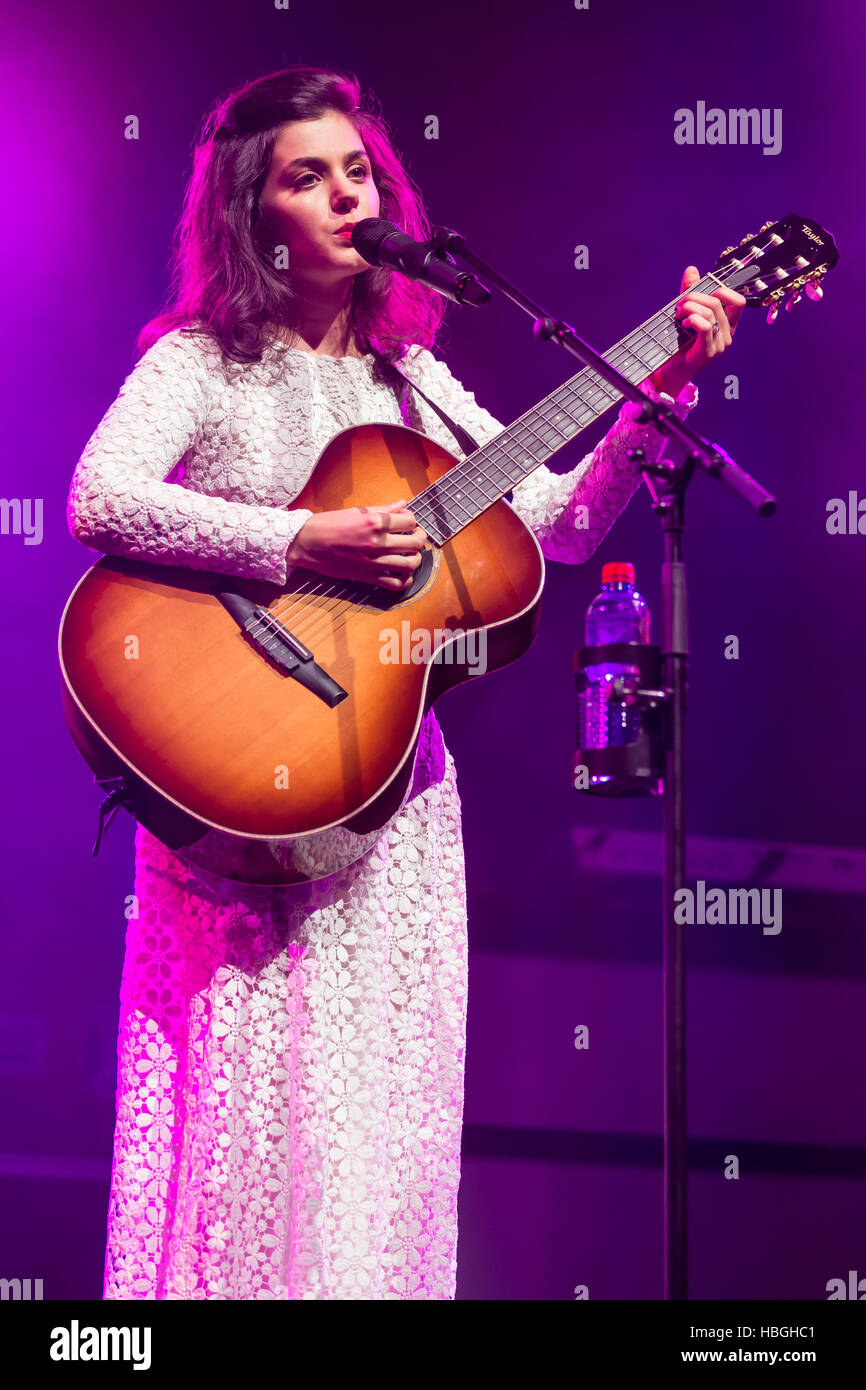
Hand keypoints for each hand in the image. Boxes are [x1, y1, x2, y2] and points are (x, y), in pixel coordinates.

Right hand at [286, 498, 427, 590]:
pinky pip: (396, 583)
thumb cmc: (329, 524)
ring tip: (411, 555)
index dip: (412, 521)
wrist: (307, 544)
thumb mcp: (356, 511)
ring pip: (410, 564)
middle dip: (420, 538)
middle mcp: (377, 542)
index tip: (408, 523)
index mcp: (375, 522)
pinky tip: (402, 573)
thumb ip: (383, 509)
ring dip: (415, 559)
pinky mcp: (367, 576)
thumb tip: (402, 504)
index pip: (409, 521)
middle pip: (415, 543)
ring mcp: (374, 561)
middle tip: (416, 537)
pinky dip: (404, 580)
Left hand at [650, 265, 745, 398]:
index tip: (701, 293)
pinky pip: (706, 326)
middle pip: (718, 302)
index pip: (738, 301)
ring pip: (710, 312)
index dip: (722, 290)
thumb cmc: (680, 344)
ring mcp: (719, 344)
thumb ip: (691, 292)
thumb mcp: (686, 313)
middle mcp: (727, 334)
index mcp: (727, 325)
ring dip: (690, 307)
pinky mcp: (708, 352)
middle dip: (695, 296)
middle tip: (680, 304)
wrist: (671, 372)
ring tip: (678, 314)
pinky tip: (684, 323)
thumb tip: (692, 270)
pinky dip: (693, 319)